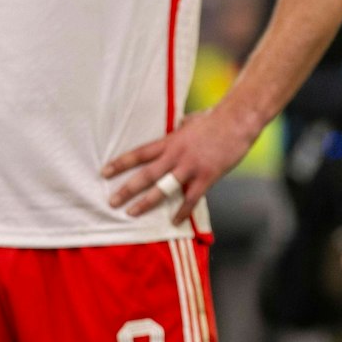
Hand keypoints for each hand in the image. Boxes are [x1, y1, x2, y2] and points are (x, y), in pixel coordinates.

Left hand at [104, 106, 259, 221]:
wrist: (237, 121)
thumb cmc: (213, 119)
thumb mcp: (188, 122)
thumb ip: (178, 130)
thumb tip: (176, 127)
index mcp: (169, 141)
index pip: (138, 153)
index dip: (120, 163)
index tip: (104, 172)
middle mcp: (175, 155)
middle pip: (145, 174)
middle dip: (126, 189)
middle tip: (111, 201)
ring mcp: (190, 167)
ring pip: (163, 188)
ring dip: (146, 202)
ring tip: (131, 213)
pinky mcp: (207, 176)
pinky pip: (191, 198)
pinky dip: (182, 211)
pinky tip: (174, 222)